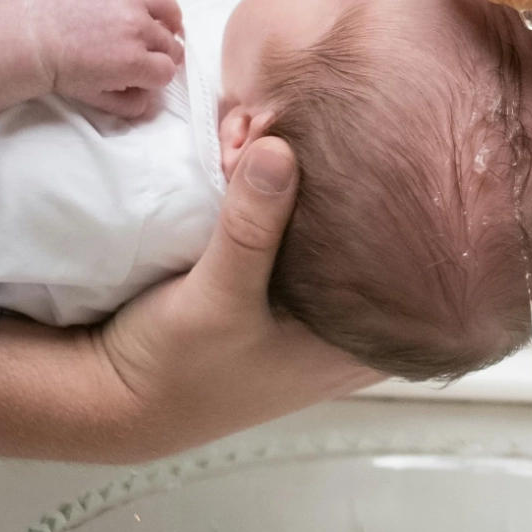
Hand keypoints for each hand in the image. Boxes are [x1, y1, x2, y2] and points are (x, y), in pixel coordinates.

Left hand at [28, 0, 183, 118]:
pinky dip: (134, 2)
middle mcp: (136, 27)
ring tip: (161, 26)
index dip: (158, 76)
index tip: (148, 75)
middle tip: (148, 55)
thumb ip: (132, 105)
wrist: (33, 39)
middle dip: (162, 54)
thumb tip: (152, 99)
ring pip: (169, 9)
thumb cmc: (63, 71)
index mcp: (134, 61)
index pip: (168, 71)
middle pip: (171, 44)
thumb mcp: (98, 99)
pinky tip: (119, 11)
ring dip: (167, 22)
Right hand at [98, 137, 381, 459]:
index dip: (409, 215)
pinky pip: (294, 233)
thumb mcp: (218, 298)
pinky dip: (284, 201)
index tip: (401, 159)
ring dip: (314, 190)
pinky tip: (276, 161)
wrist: (118, 395)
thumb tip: (279, 148)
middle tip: (353, 135)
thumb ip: (252, 229)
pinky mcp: (275, 289)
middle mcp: (345, 325)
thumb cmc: (180, 369)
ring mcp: (311, 308)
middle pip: (374, 243)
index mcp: (358, 343)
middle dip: (357, 189)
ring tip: (313, 136)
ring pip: (332, 234)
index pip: (413, 269)